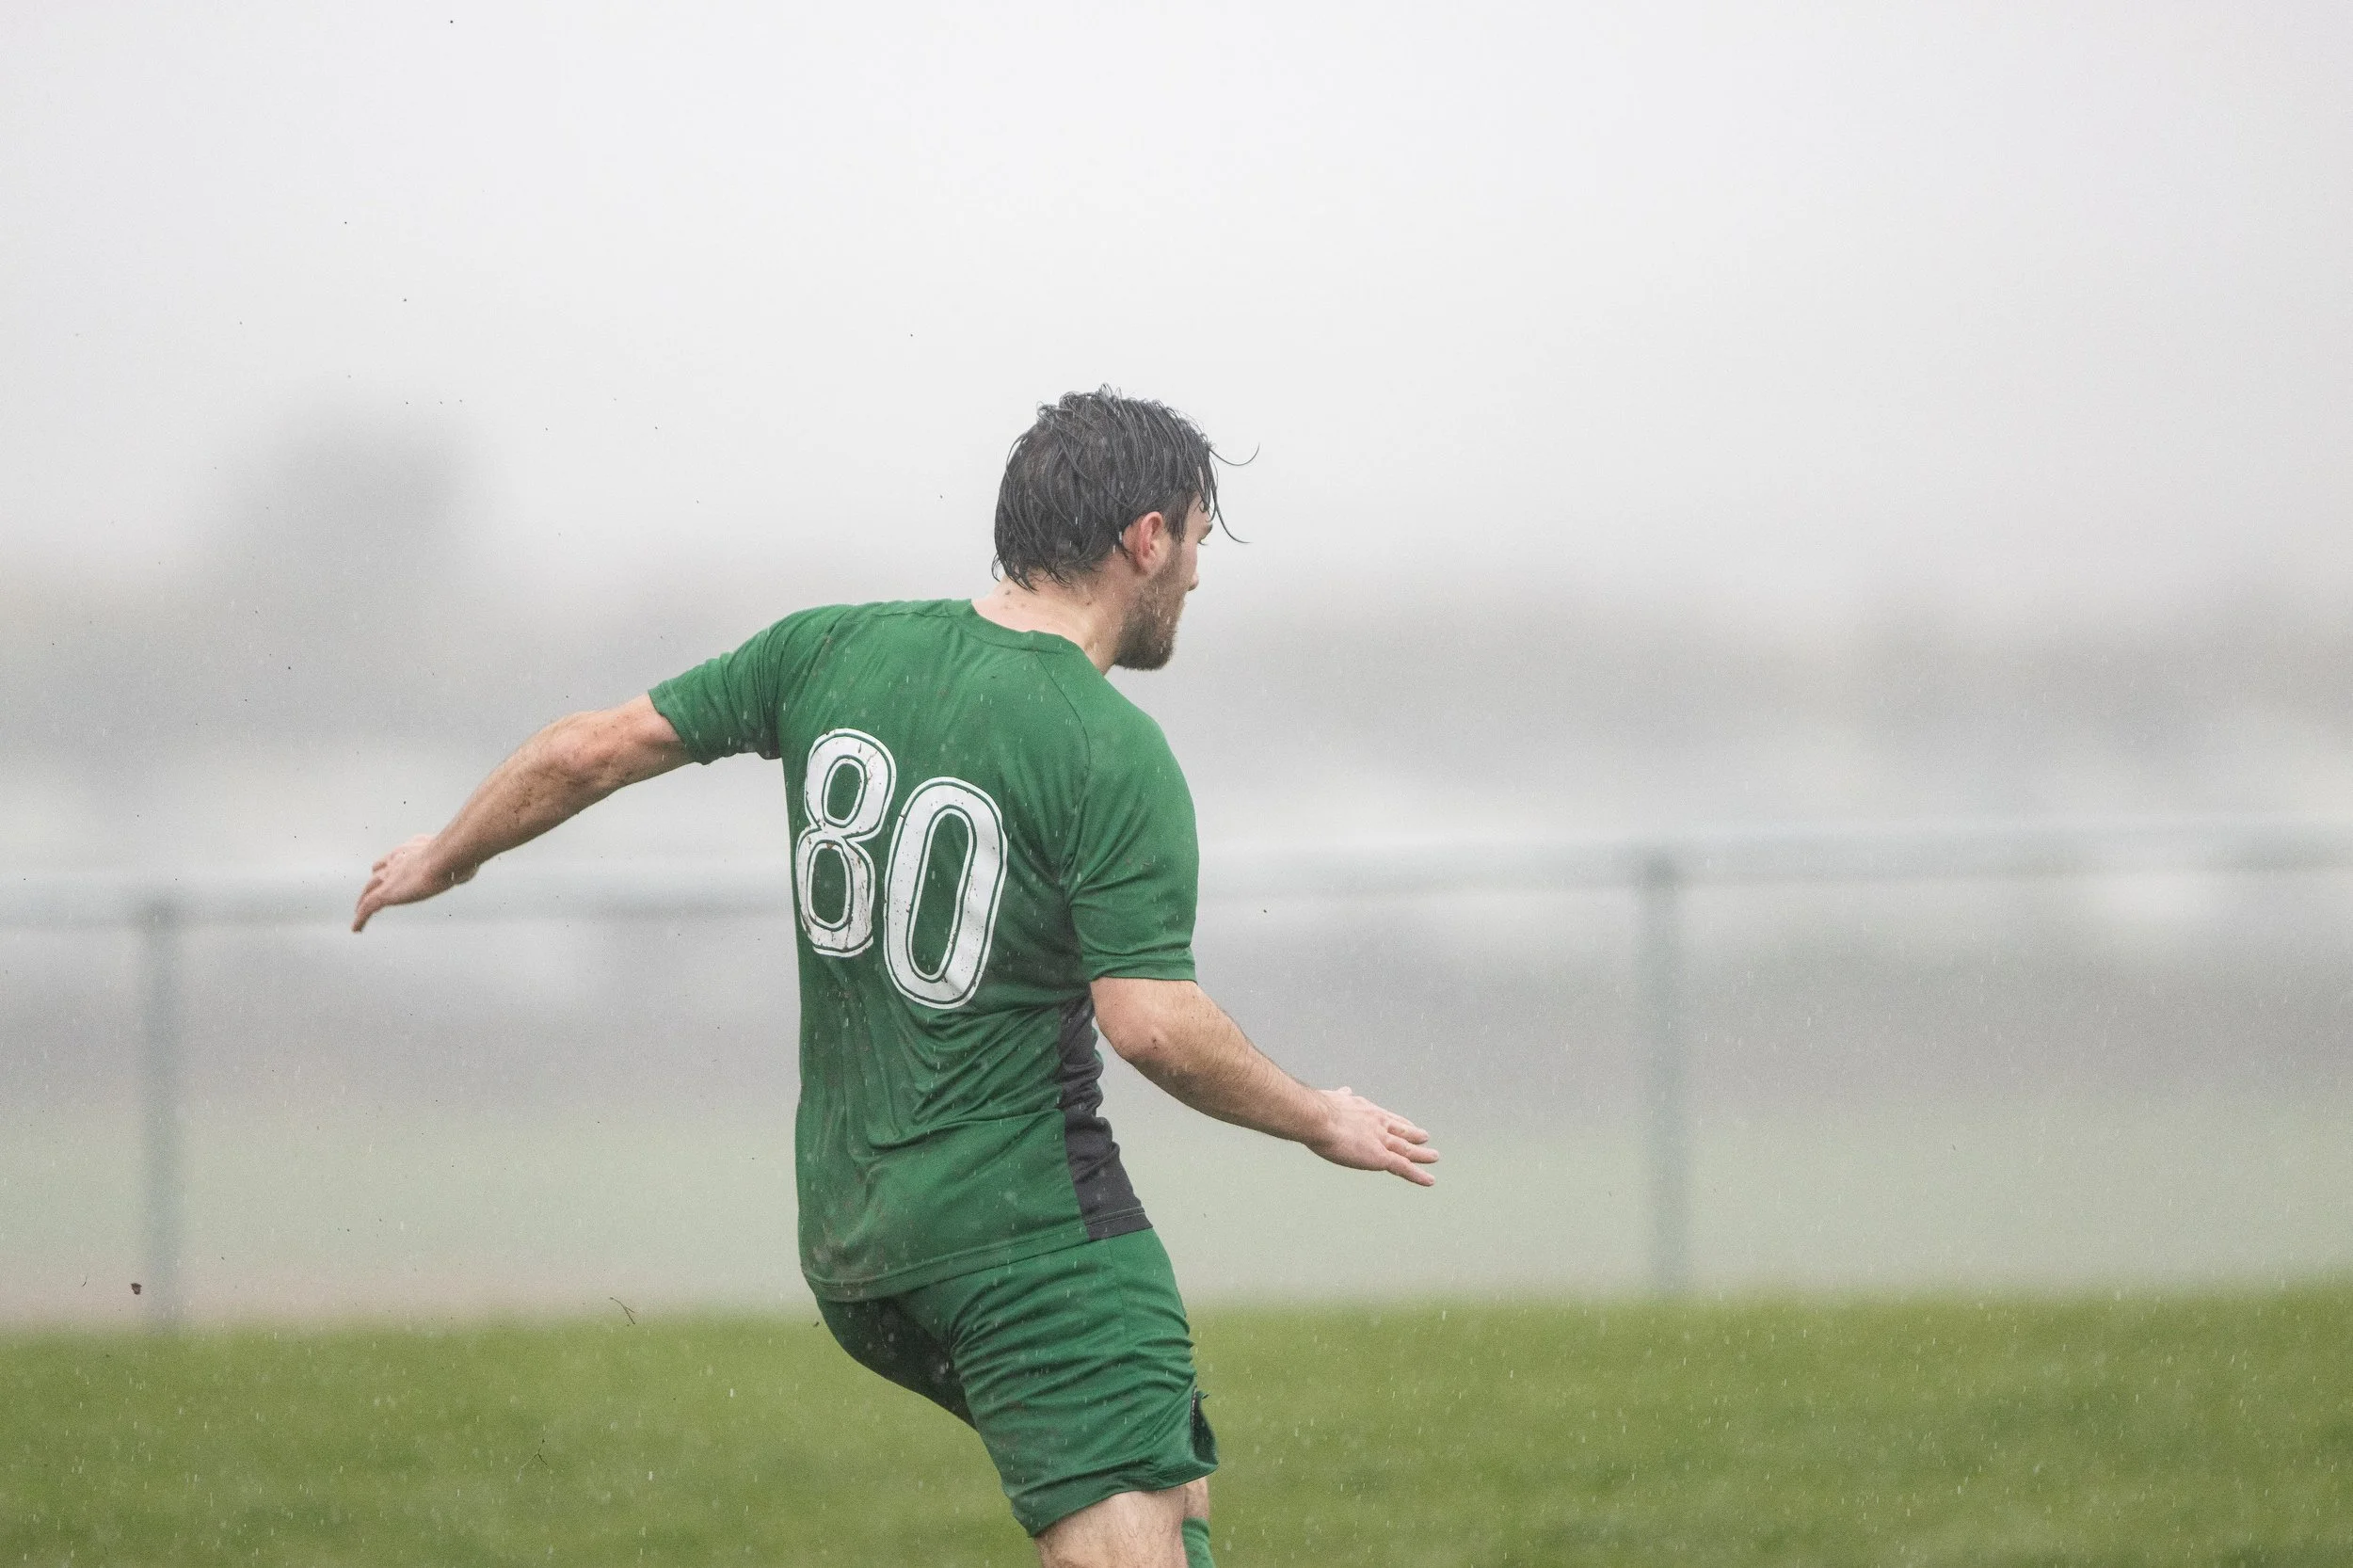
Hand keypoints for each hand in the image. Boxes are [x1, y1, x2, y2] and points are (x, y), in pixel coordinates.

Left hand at [351, 834, 474, 931]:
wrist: (446, 855)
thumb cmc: (459, 855)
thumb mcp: (462, 858)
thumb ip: (462, 864)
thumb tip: (470, 870)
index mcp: (414, 848)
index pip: (397, 857)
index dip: (392, 866)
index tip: (390, 871)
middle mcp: (398, 859)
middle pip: (379, 872)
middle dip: (375, 882)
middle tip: (371, 891)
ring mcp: (390, 876)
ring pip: (369, 890)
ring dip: (364, 900)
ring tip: (360, 911)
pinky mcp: (385, 893)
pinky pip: (367, 907)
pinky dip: (361, 918)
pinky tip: (356, 929)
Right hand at [1306, 1088, 1439, 1185]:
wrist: (1318, 1118)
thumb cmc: (1318, 1110)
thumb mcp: (1333, 1098)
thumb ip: (1341, 1097)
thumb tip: (1344, 1090)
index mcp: (1366, 1109)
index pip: (1386, 1117)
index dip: (1398, 1121)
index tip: (1406, 1123)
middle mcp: (1378, 1123)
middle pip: (1401, 1130)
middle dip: (1413, 1134)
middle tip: (1425, 1136)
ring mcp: (1381, 1140)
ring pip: (1407, 1149)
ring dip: (1422, 1154)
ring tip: (1434, 1157)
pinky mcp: (1381, 1157)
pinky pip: (1404, 1167)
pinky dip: (1418, 1175)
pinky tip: (1430, 1180)